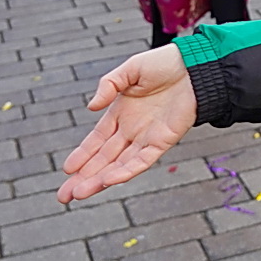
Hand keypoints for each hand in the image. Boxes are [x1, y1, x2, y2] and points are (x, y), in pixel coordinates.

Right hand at [58, 45, 196, 202]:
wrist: (195, 65)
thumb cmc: (164, 64)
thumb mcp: (130, 69)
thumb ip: (109, 85)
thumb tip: (91, 107)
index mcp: (121, 113)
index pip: (97, 140)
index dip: (82, 156)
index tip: (67, 170)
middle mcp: (131, 129)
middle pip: (103, 159)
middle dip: (84, 177)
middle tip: (64, 196)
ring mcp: (147, 137)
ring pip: (119, 164)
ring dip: (100, 179)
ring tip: (80, 193)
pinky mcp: (163, 141)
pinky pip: (142, 160)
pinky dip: (126, 171)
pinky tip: (109, 180)